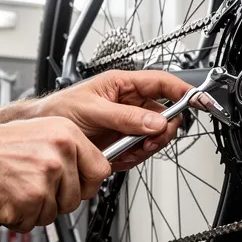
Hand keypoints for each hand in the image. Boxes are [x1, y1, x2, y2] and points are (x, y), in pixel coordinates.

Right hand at [0, 117, 110, 231]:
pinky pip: (32, 224)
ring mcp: (43, 179)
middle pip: (77, 197)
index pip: (101, 168)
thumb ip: (64, 151)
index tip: (76, 185)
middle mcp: (57, 154)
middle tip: (30, 186)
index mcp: (64, 133)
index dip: (87, 183)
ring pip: (54, 214)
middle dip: (56, 200)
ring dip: (34, 210)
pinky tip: (4, 199)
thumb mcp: (35, 134)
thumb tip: (87, 171)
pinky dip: (17, 219)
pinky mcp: (27, 203)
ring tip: (13, 189)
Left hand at [39, 70, 193, 170]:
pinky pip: (140, 152)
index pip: (162, 82)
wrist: (43, 131)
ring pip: (155, 137)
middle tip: (148, 141)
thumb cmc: (59, 110)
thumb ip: (124, 117)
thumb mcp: (92, 110)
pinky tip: (117, 157)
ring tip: (125, 151)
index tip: (198, 100)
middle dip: (160, 132)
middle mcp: (129, 103)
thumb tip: (154, 122)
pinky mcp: (123, 142)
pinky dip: (133, 159)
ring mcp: (127, 124)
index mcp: (123, 84)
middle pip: (164, 115)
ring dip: (145, 148)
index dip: (182, 90)